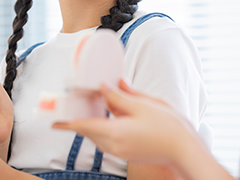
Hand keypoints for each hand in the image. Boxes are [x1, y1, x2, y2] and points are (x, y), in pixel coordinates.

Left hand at [52, 79, 196, 164]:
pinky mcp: (127, 153)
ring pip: (98, 135)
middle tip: (76, 103)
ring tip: (96, 105)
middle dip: (81, 118)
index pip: (83, 126)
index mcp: (115, 133)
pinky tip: (113, 115)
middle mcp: (114, 145)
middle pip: (89, 131)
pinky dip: (105, 127)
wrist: (186, 151)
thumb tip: (104, 86)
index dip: (66, 123)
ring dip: (94, 122)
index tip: (53, 121)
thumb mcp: (143, 105)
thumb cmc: (169, 128)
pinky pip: (108, 139)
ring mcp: (121, 152)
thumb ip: (120, 96)